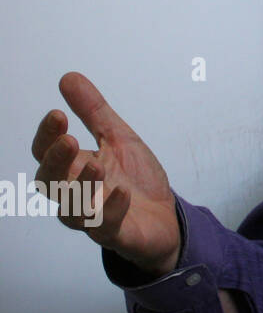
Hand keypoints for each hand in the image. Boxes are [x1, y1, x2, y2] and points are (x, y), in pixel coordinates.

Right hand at [31, 72, 180, 276]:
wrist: (166, 217)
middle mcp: (77, 193)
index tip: (57, 114)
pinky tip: (122, 193)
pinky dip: (111, 210)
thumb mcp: (119, 138)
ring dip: (83, 186)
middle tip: (69, 139)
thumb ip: (94, 112)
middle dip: (56, 160)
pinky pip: (105, 227)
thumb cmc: (136, 180)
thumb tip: (68, 78)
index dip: (47, 136)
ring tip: (97, 165)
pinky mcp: (115, 234)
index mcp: (75, 168)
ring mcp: (94, 216)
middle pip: (51, 181)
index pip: (47, 152)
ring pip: (72, 209)